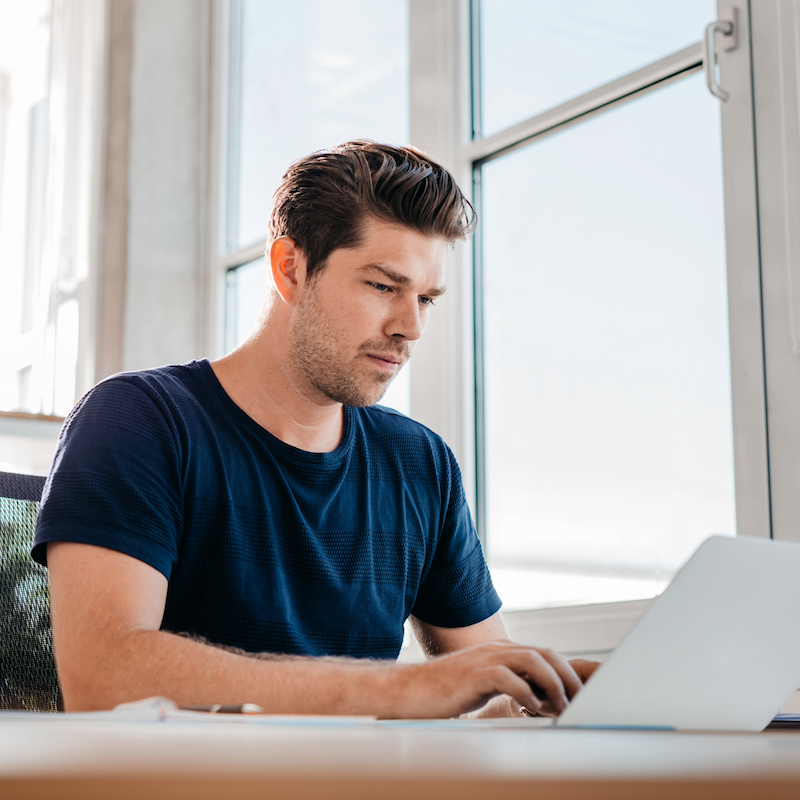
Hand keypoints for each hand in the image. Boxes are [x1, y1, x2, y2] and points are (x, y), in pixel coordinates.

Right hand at [392, 640, 582, 718]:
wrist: (409, 691)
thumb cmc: (445, 691)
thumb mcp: (484, 684)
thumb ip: (509, 682)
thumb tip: (539, 698)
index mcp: (502, 651)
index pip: (545, 654)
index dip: (567, 672)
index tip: (581, 693)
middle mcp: (497, 650)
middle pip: (546, 654)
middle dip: (568, 677)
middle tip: (579, 701)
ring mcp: (486, 660)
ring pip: (532, 660)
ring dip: (553, 683)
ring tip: (560, 705)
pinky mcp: (474, 675)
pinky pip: (508, 677)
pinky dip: (526, 692)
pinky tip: (531, 708)